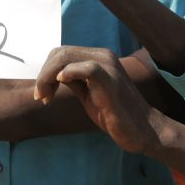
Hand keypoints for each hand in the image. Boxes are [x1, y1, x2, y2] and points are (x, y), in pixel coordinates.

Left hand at [35, 46, 165, 154]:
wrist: (143, 131)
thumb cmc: (115, 114)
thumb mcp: (88, 93)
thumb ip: (73, 80)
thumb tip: (52, 74)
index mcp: (99, 57)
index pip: (62, 53)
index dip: (47, 71)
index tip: (43, 94)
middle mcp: (104, 56)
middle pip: (60, 53)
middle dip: (44, 75)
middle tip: (42, 97)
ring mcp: (109, 66)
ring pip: (67, 57)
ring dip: (48, 77)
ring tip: (46, 97)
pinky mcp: (111, 82)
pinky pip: (87, 69)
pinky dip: (69, 72)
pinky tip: (61, 83)